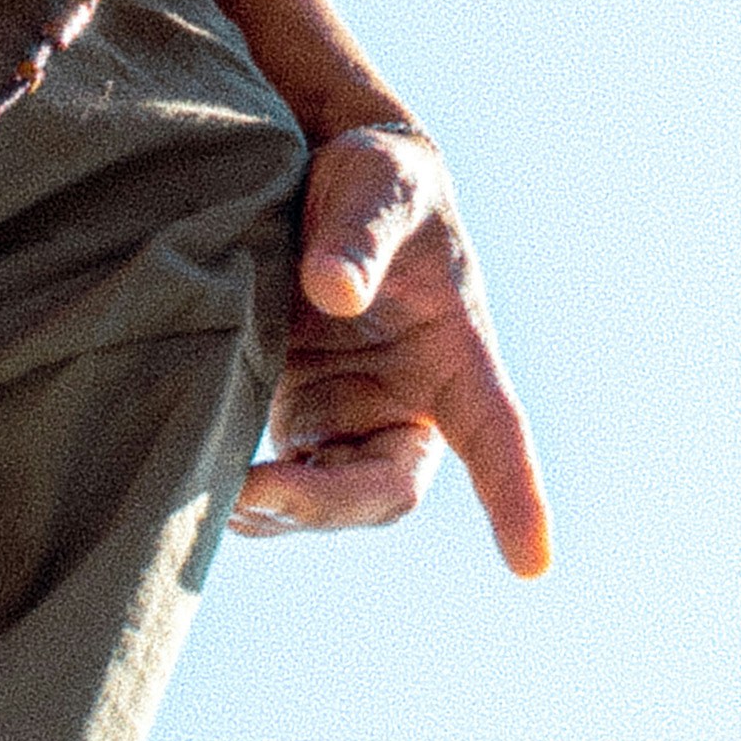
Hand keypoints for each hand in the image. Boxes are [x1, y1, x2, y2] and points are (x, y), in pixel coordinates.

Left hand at [186, 0, 553, 571]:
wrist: (318, 179)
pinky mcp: (299, 420)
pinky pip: (285, 483)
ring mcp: (351, 417)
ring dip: (284, 509)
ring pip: (332, 500)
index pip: (497, 431)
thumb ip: (358, 235)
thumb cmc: (372, 178)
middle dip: (330, 504)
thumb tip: (332, 291)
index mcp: (455, 349)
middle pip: (389, 489)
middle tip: (260, 490)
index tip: (533, 562)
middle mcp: (409, 400)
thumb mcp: (375, 186)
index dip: (516, 496)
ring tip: (221, 491)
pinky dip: (253, 495)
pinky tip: (207, 483)